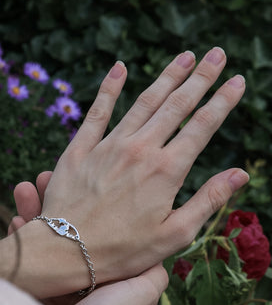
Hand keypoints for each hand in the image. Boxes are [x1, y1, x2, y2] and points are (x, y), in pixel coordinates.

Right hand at [9, 172, 168, 304]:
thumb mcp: (146, 287)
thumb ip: (153, 265)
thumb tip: (157, 247)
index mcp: (109, 269)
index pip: (100, 224)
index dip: (91, 200)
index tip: (85, 178)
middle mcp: (83, 269)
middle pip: (69, 223)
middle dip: (57, 200)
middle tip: (44, 177)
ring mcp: (56, 276)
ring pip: (45, 232)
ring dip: (36, 209)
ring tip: (26, 189)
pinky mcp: (33, 282)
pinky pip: (26, 249)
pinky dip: (20, 232)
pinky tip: (16, 218)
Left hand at [39, 48, 247, 286]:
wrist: (65, 251)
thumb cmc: (123, 251)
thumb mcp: (174, 235)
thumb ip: (208, 201)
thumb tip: (239, 174)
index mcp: (166, 171)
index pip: (202, 126)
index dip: (223, 101)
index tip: (238, 80)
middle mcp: (140, 150)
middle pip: (176, 105)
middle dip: (200, 78)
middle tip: (217, 54)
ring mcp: (109, 145)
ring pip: (143, 102)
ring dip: (166, 76)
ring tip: (185, 56)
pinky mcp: (81, 148)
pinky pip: (98, 110)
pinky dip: (109, 87)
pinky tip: (119, 68)